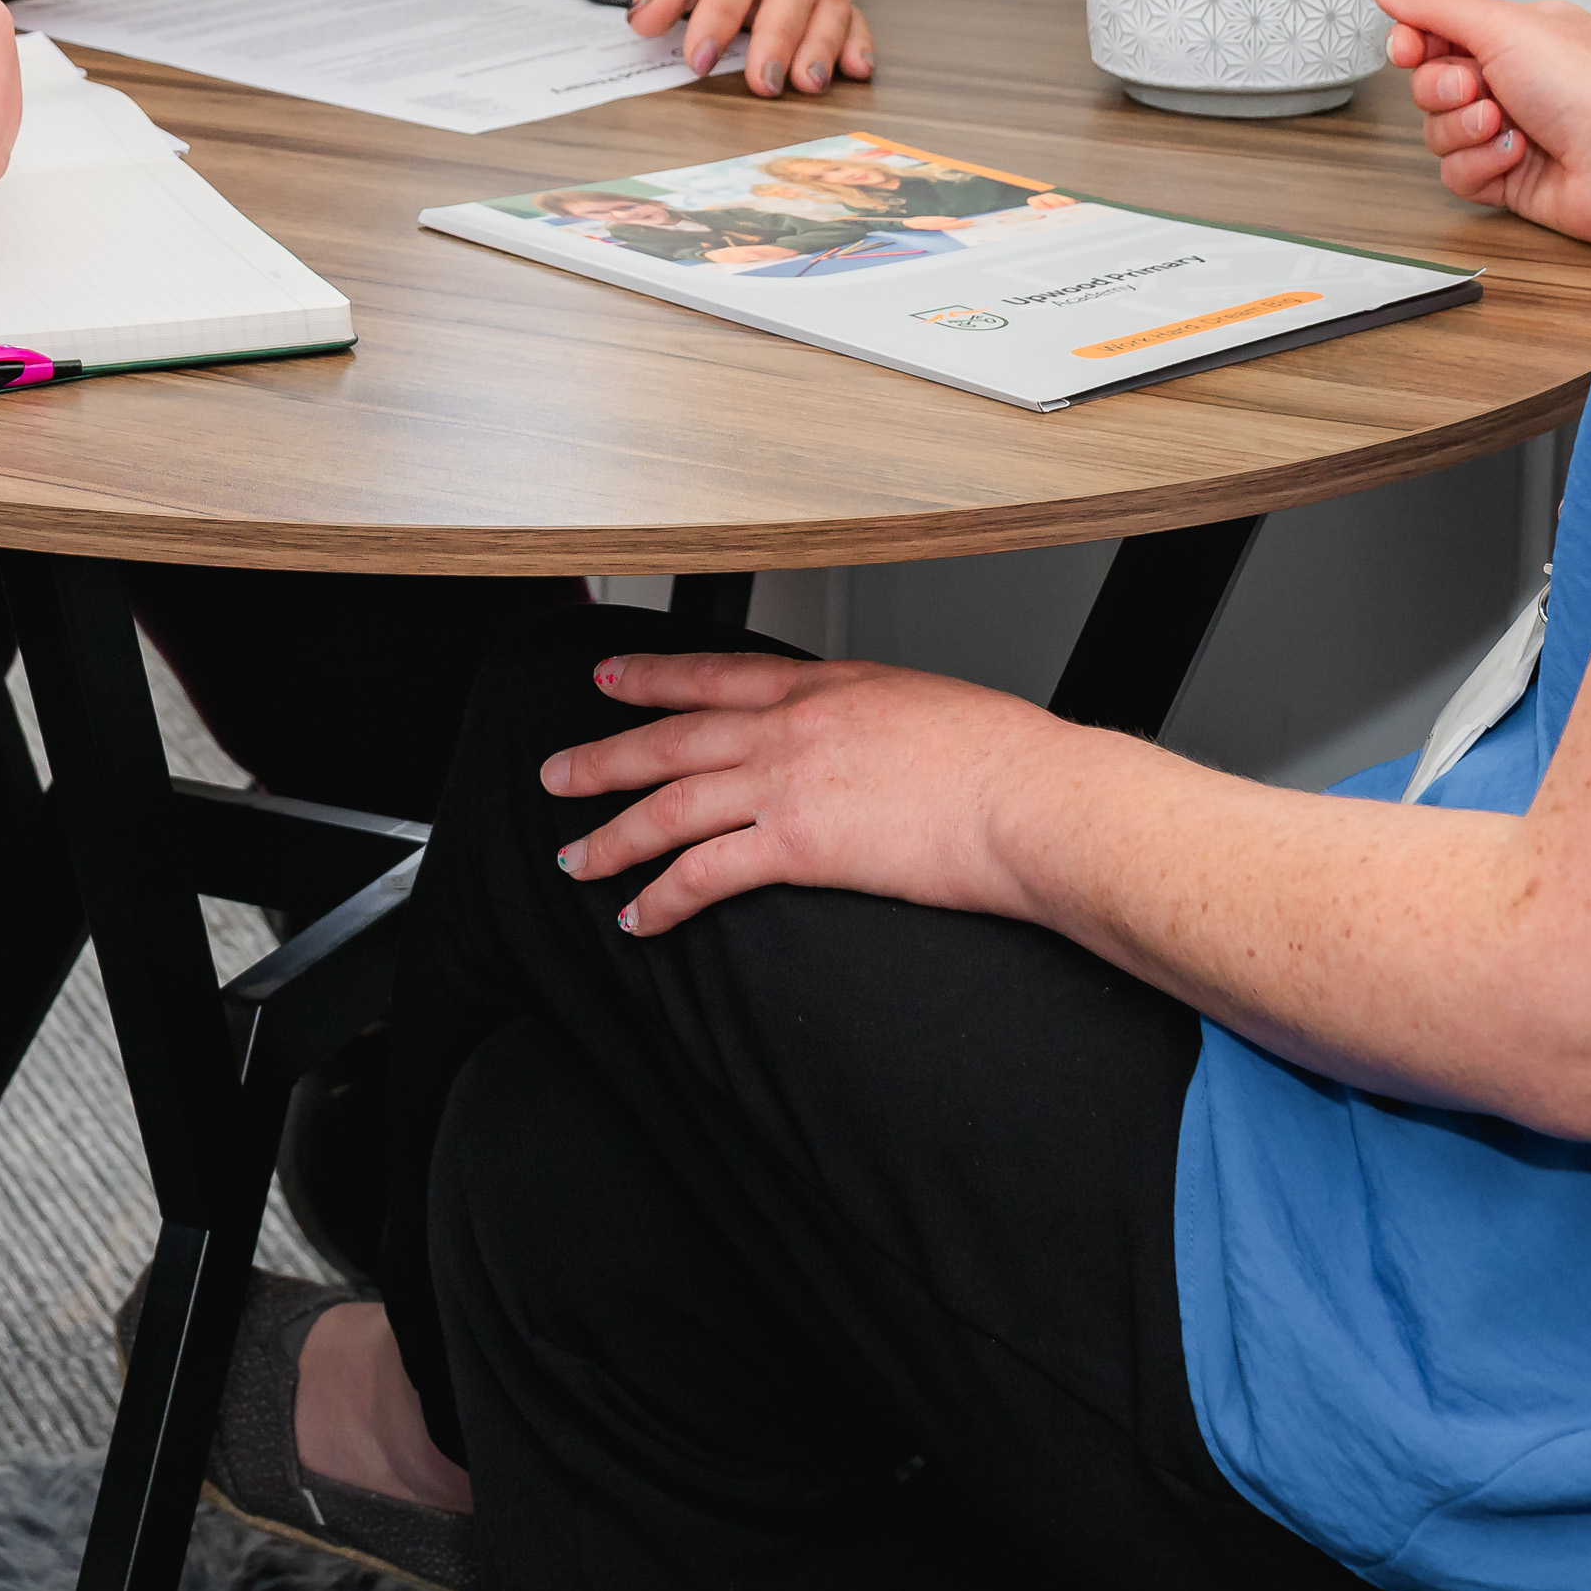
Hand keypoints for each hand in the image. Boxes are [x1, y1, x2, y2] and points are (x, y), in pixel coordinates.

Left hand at [538, 645, 1067, 936]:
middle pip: (671, 737)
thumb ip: (878, 715)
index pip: (716, 674)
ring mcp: (788, 781)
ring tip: (575, 857)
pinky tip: (639, 916)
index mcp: (828, 683)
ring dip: (613, 833)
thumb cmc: (1010, 759)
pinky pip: (703, 873)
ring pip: (670, 804)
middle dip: (603, 757)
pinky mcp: (796, 845)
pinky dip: (662, 897)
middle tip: (555, 773)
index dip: (652, 679)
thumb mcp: (930, 704)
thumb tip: (868, 739)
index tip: (611, 681)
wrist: (1034, 798)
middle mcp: (793, 724)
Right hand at [1374, 0, 1590, 255]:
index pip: (1438, 31)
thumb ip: (1438, 5)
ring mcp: (1510, 130)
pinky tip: (1518, 157)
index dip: (1414, 42)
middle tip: (1478, 88)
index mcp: (1519, 35)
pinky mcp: (1507, 177)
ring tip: (1507, 124)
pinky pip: (1456, 172)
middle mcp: (1514, 80)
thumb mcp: (1506, 26)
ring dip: (1466, 129)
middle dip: (1445, 89)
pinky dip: (1481, 164)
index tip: (1410, 49)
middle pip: (1430, 83)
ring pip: (1438, 130)